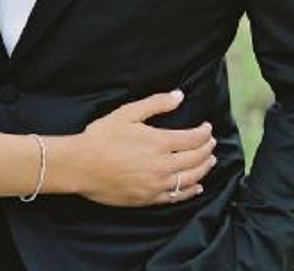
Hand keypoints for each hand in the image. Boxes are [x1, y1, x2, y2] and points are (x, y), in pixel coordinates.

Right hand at [80, 90, 215, 205]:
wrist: (82, 166)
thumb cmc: (102, 137)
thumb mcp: (127, 113)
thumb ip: (155, 104)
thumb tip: (179, 96)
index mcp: (159, 143)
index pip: (192, 139)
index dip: (204, 133)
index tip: (208, 128)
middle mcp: (162, 166)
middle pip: (195, 159)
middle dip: (207, 149)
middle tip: (211, 142)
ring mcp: (157, 185)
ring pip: (190, 179)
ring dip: (204, 169)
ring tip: (210, 160)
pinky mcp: (149, 199)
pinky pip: (177, 197)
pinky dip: (191, 191)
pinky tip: (197, 187)